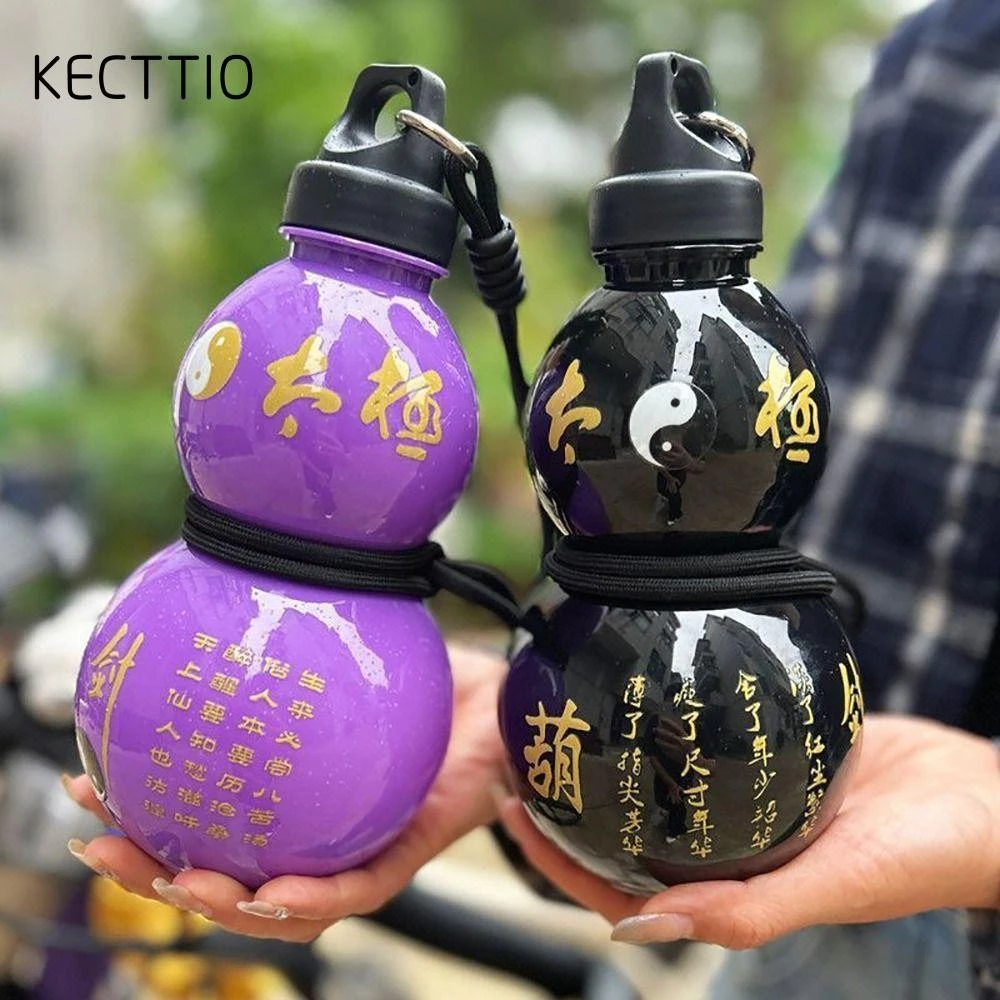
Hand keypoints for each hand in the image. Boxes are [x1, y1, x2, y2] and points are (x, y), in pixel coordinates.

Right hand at [66, 642, 508, 940]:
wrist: (495, 695)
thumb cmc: (416, 677)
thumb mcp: (340, 648)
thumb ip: (289, 633)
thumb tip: (223, 580)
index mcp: (286, 796)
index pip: (202, 818)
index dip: (141, 815)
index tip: (89, 788)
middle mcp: (311, 833)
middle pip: (222, 873)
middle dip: (156, 872)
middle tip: (104, 846)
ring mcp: (356, 850)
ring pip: (278, 905)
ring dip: (223, 904)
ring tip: (179, 881)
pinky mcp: (407, 854)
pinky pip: (359, 889)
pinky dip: (312, 898)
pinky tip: (273, 893)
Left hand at [497, 714, 999, 948]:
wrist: (985, 797)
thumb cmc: (925, 856)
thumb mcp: (834, 885)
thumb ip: (746, 911)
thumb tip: (635, 928)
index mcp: (732, 888)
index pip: (621, 884)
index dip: (560, 858)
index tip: (512, 807)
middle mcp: (730, 845)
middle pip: (628, 829)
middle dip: (570, 799)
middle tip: (525, 749)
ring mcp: (747, 797)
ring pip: (661, 782)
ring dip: (613, 758)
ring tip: (567, 713)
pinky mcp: (769, 753)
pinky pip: (705, 738)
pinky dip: (667, 723)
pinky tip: (639, 688)